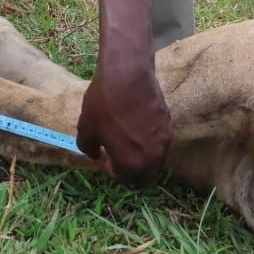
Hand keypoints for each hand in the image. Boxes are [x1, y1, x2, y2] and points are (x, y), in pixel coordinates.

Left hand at [76, 54, 170, 185]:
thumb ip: (90, 149)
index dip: (106, 167)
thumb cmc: (103, 104)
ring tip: (126, 140)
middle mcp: (152, 157)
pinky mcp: (168, 124)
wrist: (127, 74)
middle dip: (130, 173)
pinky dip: (148, 142)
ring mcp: (164, 141)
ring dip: (141, 158)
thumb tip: (97, 152)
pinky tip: (135, 125)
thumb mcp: (86, 130)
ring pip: (154, 161)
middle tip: (116, 156)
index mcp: (131, 164)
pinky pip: (158, 142)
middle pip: (144, 179)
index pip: (120, 177)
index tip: (100, 152)